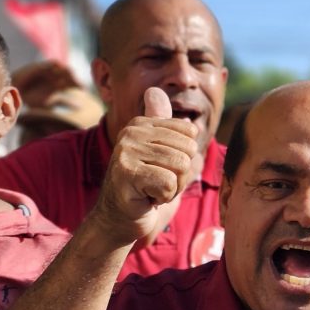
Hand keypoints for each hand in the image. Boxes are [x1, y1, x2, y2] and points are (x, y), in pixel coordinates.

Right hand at [90, 87, 197, 247]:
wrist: (120, 219)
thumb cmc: (146, 188)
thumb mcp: (160, 153)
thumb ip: (163, 125)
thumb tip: (154, 90)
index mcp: (141, 124)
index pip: (189, 133)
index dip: (184, 158)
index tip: (162, 168)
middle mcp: (131, 132)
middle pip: (187, 150)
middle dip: (179, 175)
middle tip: (157, 182)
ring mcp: (126, 151)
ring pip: (180, 167)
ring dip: (172, 187)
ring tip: (151, 190)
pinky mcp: (126, 172)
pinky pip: (169, 183)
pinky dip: (163, 197)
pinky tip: (146, 198)